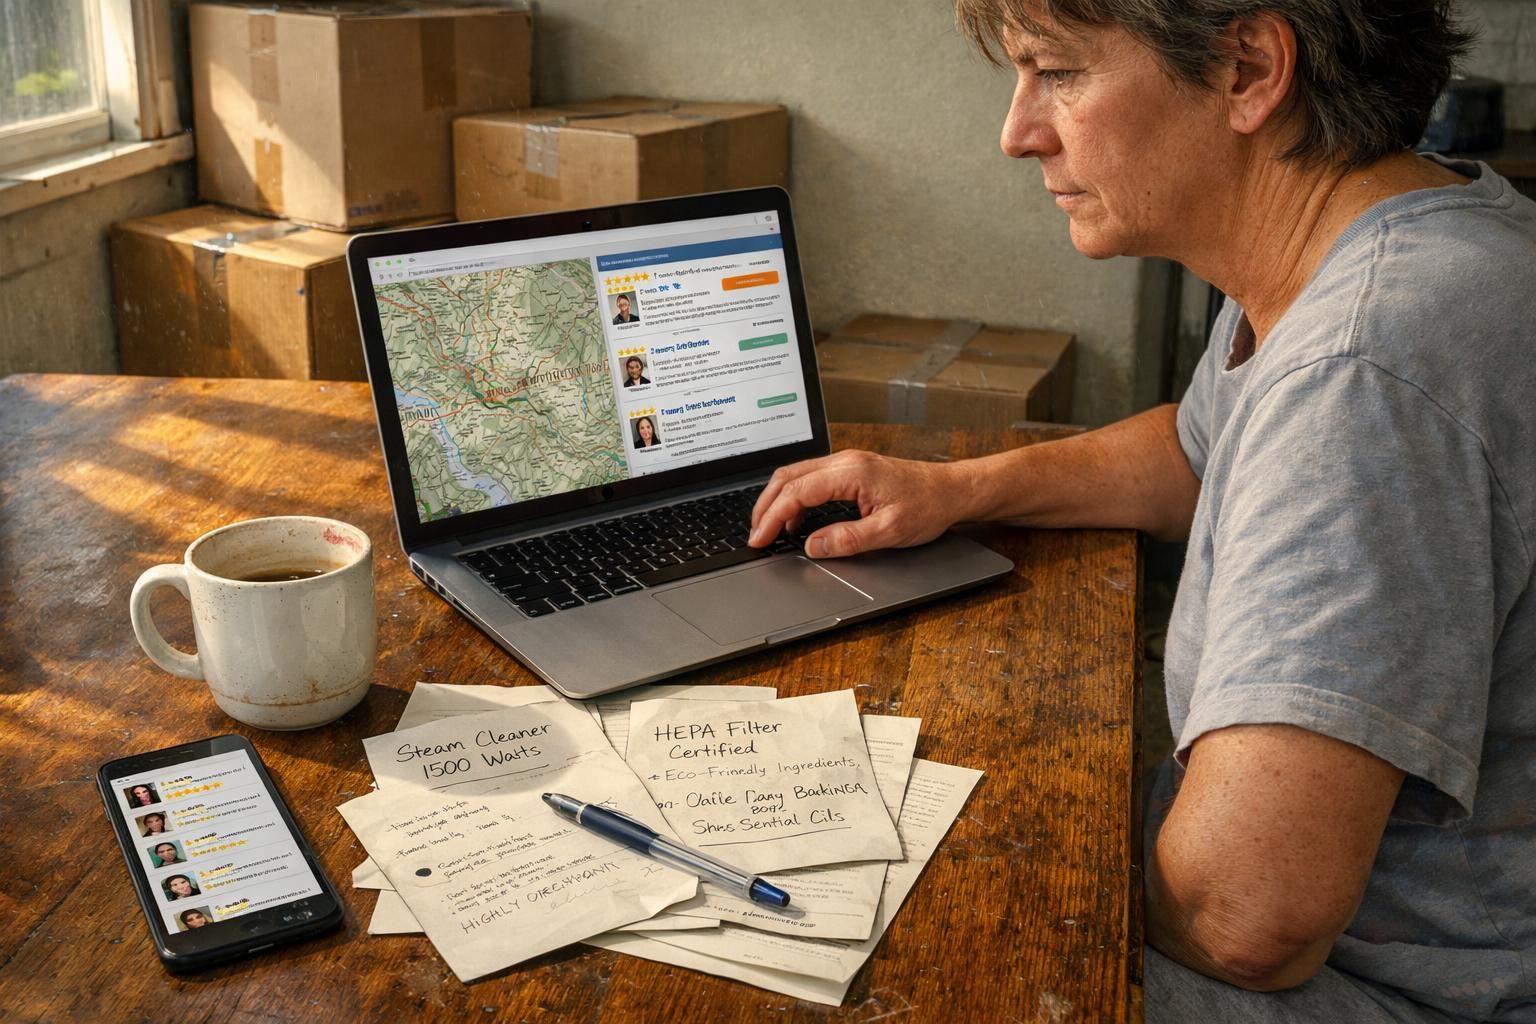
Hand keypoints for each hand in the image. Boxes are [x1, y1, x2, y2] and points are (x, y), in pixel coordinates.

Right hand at [748, 450, 966, 557]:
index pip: (796, 491)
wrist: (952, 490)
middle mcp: (844, 461)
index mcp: (851, 472)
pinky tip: (796, 520)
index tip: (759, 539)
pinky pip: (811, 479)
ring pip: (796, 476)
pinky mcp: (850, 470)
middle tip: (756, 536)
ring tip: (771, 531)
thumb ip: (847, 539)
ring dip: (778, 502)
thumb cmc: (928, 506)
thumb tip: (811, 546)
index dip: (771, 517)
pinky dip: (795, 498)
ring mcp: (846, 463)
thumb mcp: (889, 532)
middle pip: (788, 478)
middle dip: (765, 507)